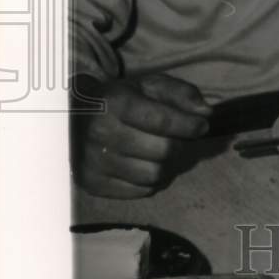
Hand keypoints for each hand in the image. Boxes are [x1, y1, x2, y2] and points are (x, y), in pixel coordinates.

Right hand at [70, 73, 211, 198]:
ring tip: (163, 153)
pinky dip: (151, 181)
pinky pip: (139, 191)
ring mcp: (94, 161)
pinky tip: (145, 165)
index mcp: (116, 103)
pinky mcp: (91, 183)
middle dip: (180, 145)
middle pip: (163, 151)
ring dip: (167, 166)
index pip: (162, 121)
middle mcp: (101, 132)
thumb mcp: (148, 86)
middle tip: (180, 140)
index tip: (201, 126)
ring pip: (153, 175)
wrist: (73, 117)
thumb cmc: (119, 99)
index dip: (189, 125)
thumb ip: (180, 93)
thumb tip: (205, 113)